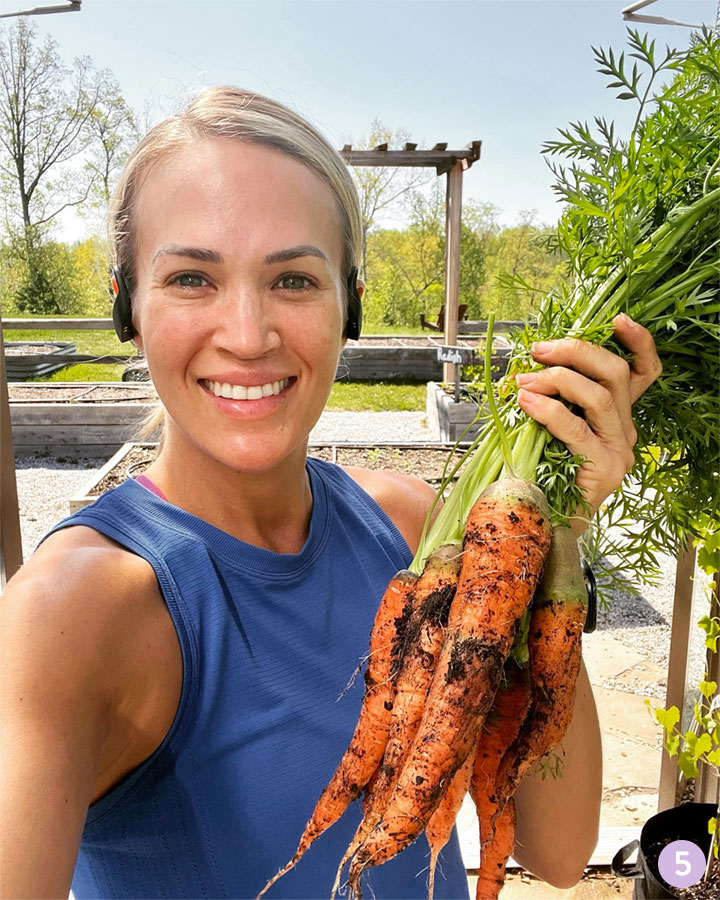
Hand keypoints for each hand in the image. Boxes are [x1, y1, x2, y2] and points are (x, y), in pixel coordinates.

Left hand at [514, 314, 661, 534]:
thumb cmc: (541, 473)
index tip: (617, 320)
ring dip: (556, 379)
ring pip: (598, 395)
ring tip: (523, 381)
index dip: (639, 342)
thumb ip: (554, 397)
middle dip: (576, 351)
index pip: (643, 372)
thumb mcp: (550, 426)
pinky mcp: (605, 468)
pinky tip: (525, 401)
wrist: (543, 524)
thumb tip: (530, 363)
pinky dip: (547, 408)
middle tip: (539, 350)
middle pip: (615, 373)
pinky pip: (576, 427)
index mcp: (616, 417)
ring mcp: (618, 450)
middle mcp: (624, 430)